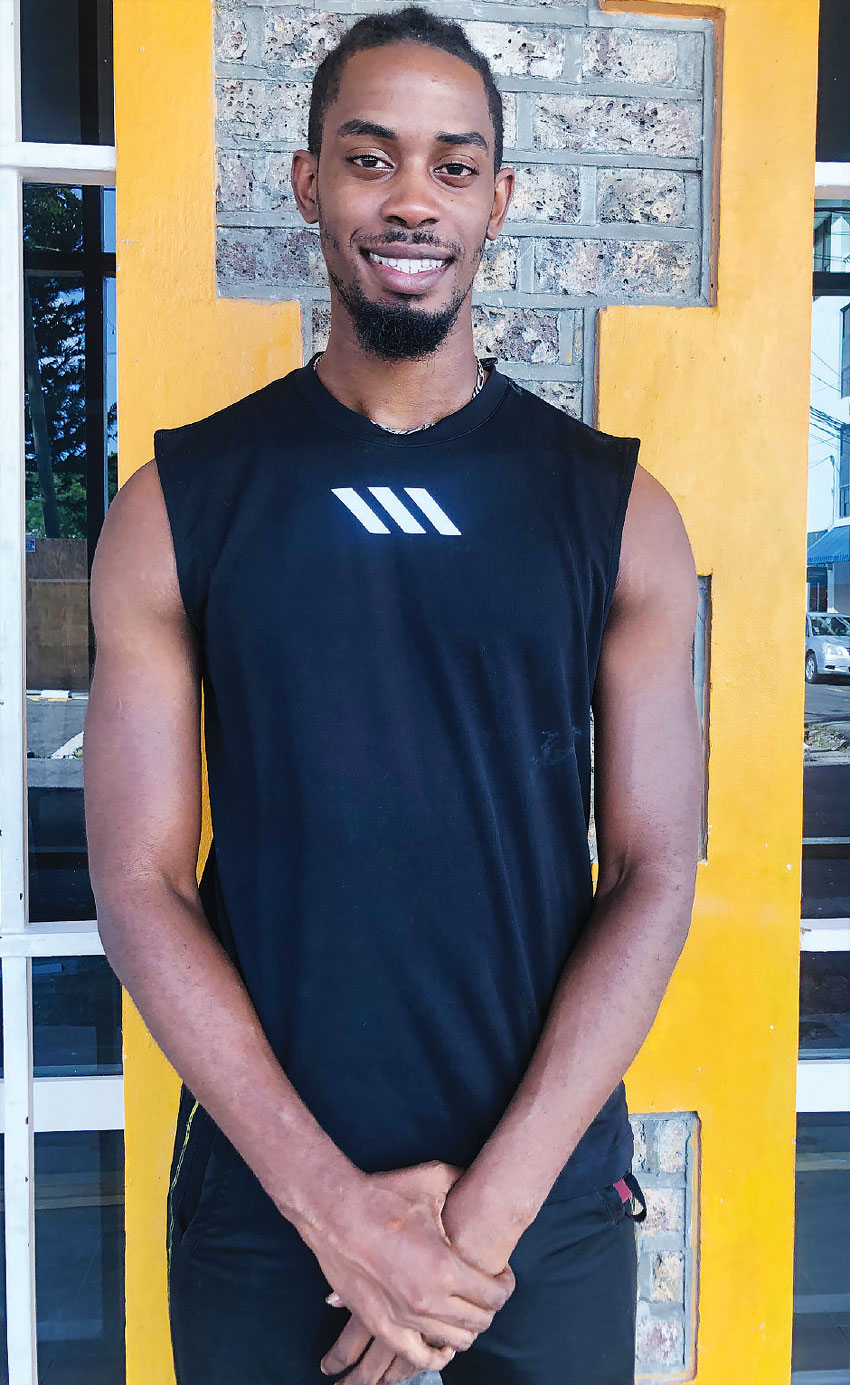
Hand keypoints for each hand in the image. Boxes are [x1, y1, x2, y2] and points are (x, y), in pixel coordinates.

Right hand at [318, 1162, 521, 1382]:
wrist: (334, 1212)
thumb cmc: (383, 1195)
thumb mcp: (432, 1179)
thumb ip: (464, 1182)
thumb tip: (481, 1180)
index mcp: (445, 1269)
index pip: (495, 1296)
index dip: (505, 1285)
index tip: (502, 1274)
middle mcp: (428, 1301)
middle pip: (479, 1322)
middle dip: (489, 1307)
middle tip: (485, 1289)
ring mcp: (404, 1319)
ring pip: (454, 1343)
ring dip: (466, 1329)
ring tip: (464, 1308)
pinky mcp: (381, 1327)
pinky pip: (419, 1358)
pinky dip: (436, 1355)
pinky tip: (441, 1342)